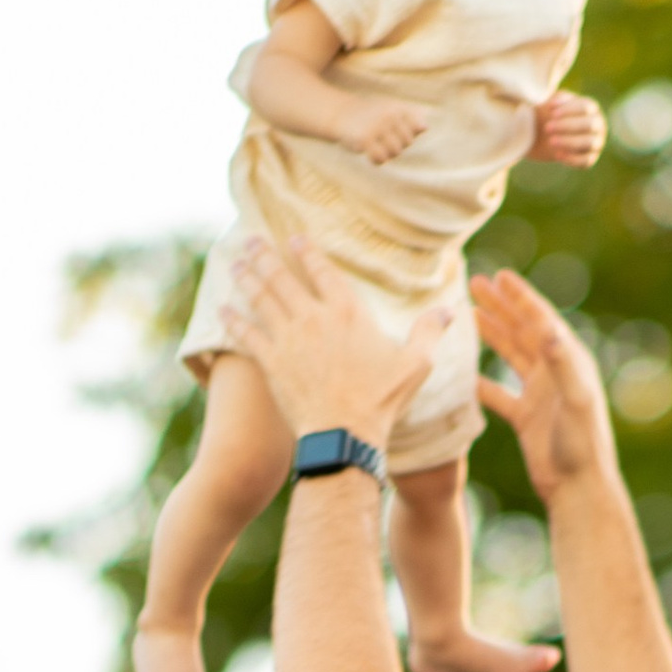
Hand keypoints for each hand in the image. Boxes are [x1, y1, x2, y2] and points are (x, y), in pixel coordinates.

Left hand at [227, 235, 434, 444]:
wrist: (344, 433)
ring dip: (246, 277)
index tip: (295, 239)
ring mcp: (288, 338)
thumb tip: (448, 311)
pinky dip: (233, 319)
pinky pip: (247, 334)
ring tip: (237, 262)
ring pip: (261, 298)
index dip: (307, 252)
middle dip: (265, 255)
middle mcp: (314, 317)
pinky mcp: (271, 362)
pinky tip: (222, 308)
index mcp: (347, 312)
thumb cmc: (381, 400)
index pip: (323, 270)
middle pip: (283, 277)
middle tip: (252, 240)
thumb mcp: (416, 364)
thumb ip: (429, 332)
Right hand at [347, 94, 429, 165]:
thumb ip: (409, 117)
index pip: (417, 127)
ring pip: (395, 152)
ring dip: (386, 153)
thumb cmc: (369, 115)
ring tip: (376, 145)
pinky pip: (381, 159)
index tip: (394, 129)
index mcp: (395, 107)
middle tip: (382, 138)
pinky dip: (377, 160)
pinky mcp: (365, 139)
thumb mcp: (389, 110)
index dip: (408, 133)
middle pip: (407, 142)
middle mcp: (387, 115)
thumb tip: (425, 127)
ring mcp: (376, 127)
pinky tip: (369, 153)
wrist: (339, 114)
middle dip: (397, 145)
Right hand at [471, 267, 614, 499]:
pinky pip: (499, 393)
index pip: (541, 320)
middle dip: (501, 306)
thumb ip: (563, 364)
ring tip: (469, 314)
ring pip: (511, 356)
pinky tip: (462, 372)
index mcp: (570, 362)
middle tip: (475, 283)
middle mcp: (555, 374)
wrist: (577, 489)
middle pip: (524, 331)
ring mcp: (540, 395)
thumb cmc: (581, 446)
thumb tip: (549, 328)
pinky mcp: (526, 418)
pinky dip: (481, 380)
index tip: (500, 275)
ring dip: (491, 334)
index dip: (521, 297)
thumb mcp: (575, 400)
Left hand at [531, 90, 606, 166]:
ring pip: (589, 143)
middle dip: (567, 126)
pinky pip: (585, 161)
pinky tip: (557, 155)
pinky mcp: (590, 158)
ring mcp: (596, 143)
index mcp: (592, 108)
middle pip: (589, 124)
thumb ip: (556, 99)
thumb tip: (554, 104)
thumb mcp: (553, 103)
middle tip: (547, 128)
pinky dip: (572, 158)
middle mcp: (598, 125)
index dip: (569, 110)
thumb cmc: (552, 115)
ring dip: (569, 142)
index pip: (585, 107)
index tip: (551, 113)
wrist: (547, 136)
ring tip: (551, 141)